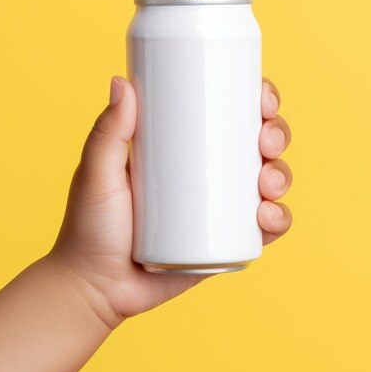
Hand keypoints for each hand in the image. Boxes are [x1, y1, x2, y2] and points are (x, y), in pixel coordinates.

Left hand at [51, 76, 292, 328]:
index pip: (229, 112)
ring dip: (282, 175)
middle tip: (265, 143)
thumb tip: (123, 82)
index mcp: (183, 146)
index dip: (257, 100)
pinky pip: (263, 228)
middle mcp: (208, 173)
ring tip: (265, 185)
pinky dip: (277, 220)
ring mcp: (219, 208)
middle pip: (258, 143)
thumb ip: (107, 133)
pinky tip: (268, 217)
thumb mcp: (97, 174)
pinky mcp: (225, 242)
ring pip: (268, 182)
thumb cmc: (88, 228)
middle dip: (276, 134)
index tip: (261, 99)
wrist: (94, 289)